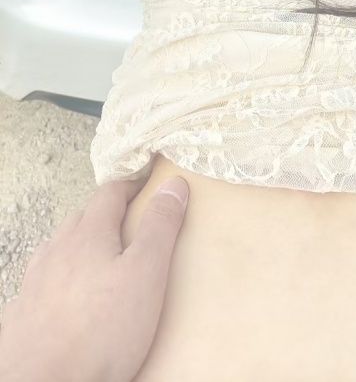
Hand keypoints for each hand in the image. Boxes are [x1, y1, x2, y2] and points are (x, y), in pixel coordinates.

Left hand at [0, 175, 188, 381]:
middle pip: (82, 217)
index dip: (132, 183)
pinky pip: (46, 280)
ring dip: (82, 242)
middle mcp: (57, 251)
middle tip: (131, 217)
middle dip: (107, 212)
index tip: (148, 179)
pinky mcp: (25, 313)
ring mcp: (36, 282)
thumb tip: (173, 185)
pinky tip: (70, 293)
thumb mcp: (146, 273)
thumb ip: (160, 227)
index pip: (110, 193)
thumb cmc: (100, 332)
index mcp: (88, 235)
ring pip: (60, 248)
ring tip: (102, 254)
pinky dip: (62, 275)